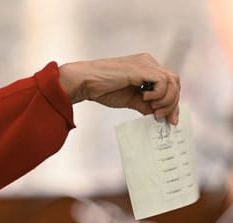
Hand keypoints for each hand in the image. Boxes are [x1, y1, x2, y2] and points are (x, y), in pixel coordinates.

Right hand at [59, 53, 179, 124]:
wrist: (86, 82)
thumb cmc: (102, 88)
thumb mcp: (130, 100)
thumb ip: (145, 105)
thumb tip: (157, 115)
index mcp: (146, 69)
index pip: (169, 84)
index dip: (172, 102)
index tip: (170, 119)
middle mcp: (148, 63)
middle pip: (175, 82)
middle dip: (173, 103)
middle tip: (163, 118)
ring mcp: (146, 64)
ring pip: (172, 82)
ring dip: (167, 100)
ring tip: (153, 110)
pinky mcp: (142, 68)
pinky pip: (162, 81)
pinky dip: (158, 94)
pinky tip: (145, 98)